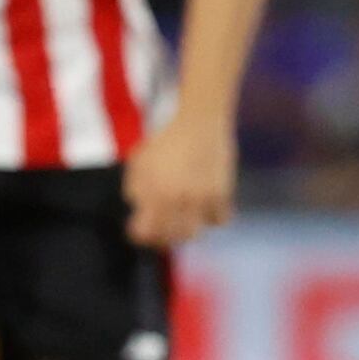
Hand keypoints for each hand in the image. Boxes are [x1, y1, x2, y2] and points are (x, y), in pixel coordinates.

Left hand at [125, 112, 238, 250]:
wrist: (200, 122)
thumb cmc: (165, 140)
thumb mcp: (139, 163)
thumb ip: (136, 189)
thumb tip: (141, 209)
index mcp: (155, 192)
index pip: (145, 232)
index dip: (138, 234)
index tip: (137, 230)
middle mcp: (179, 199)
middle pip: (170, 237)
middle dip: (161, 237)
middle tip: (159, 229)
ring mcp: (202, 198)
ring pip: (194, 233)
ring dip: (185, 230)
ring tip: (181, 221)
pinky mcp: (222, 193)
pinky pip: (218, 220)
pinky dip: (210, 218)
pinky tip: (203, 209)